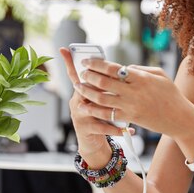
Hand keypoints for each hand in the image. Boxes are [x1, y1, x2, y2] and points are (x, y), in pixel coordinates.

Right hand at [59, 48, 125, 165]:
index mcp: (81, 92)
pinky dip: (117, 129)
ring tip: (123, 108)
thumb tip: (120, 70)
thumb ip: (105, 87)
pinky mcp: (85, 129)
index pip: (75, 74)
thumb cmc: (101, 118)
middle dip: (96, 84)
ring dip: (108, 108)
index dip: (69, 62)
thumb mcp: (101, 101)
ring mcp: (79, 115)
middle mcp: (77, 102)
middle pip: (84, 88)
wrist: (93, 143)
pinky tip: (129, 130)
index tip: (64, 49)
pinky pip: (102, 127)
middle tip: (110, 82)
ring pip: (93, 107)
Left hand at [69, 56, 192, 137]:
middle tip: (81, 72)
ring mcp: (131, 106)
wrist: (179, 118)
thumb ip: (140, 69)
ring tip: (79, 86)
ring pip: (101, 98)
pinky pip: (107, 114)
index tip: (87, 61)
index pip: (113, 68)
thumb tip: (123, 67)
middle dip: (88, 76)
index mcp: (140, 77)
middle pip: (103, 82)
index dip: (97, 64)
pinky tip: (85, 105)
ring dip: (87, 91)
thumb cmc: (171, 94)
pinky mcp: (130, 118)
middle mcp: (134, 91)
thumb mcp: (159, 74)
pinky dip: (94, 109)